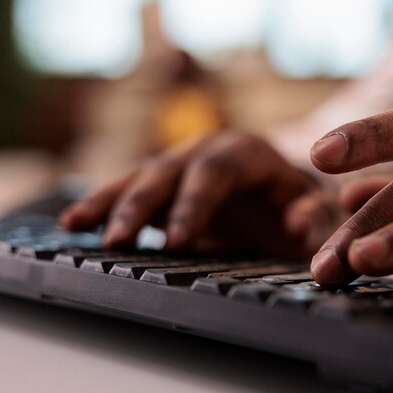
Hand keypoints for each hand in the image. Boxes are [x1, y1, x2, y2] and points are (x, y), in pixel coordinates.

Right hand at [60, 131, 343, 259]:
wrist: (288, 195)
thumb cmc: (304, 203)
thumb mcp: (318, 209)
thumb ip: (313, 215)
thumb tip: (296, 225)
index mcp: (247, 151)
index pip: (215, 171)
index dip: (194, 203)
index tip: (178, 241)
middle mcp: (207, 150)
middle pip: (168, 172)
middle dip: (141, 206)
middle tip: (119, 241)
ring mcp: (182, 165)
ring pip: (139, 178)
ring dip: (110, 202)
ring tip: (78, 226)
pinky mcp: (165, 186)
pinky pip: (128, 192)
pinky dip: (103, 205)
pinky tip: (74, 223)